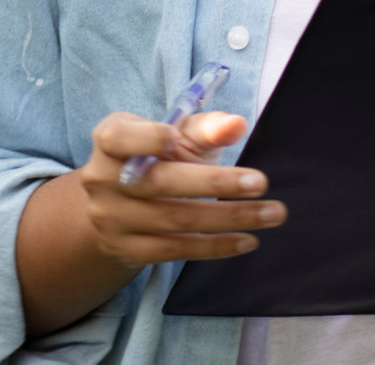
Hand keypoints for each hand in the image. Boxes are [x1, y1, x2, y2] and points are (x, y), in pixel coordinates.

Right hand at [75, 109, 283, 267]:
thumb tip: (236, 124)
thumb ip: (206, 128)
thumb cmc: (158, 159)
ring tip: (271, 213)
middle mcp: (102, 179)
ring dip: (230, 217)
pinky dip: (215, 246)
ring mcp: (112, 219)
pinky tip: (247, 240)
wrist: (120, 206)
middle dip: (215, 182)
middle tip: (260, 181)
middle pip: (160, 182)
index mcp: (110, 140)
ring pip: (175, 220)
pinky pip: (176, 250)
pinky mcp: (127, 250)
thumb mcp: (177, 136)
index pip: (120, 138)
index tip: (176, 138)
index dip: (145, 139)